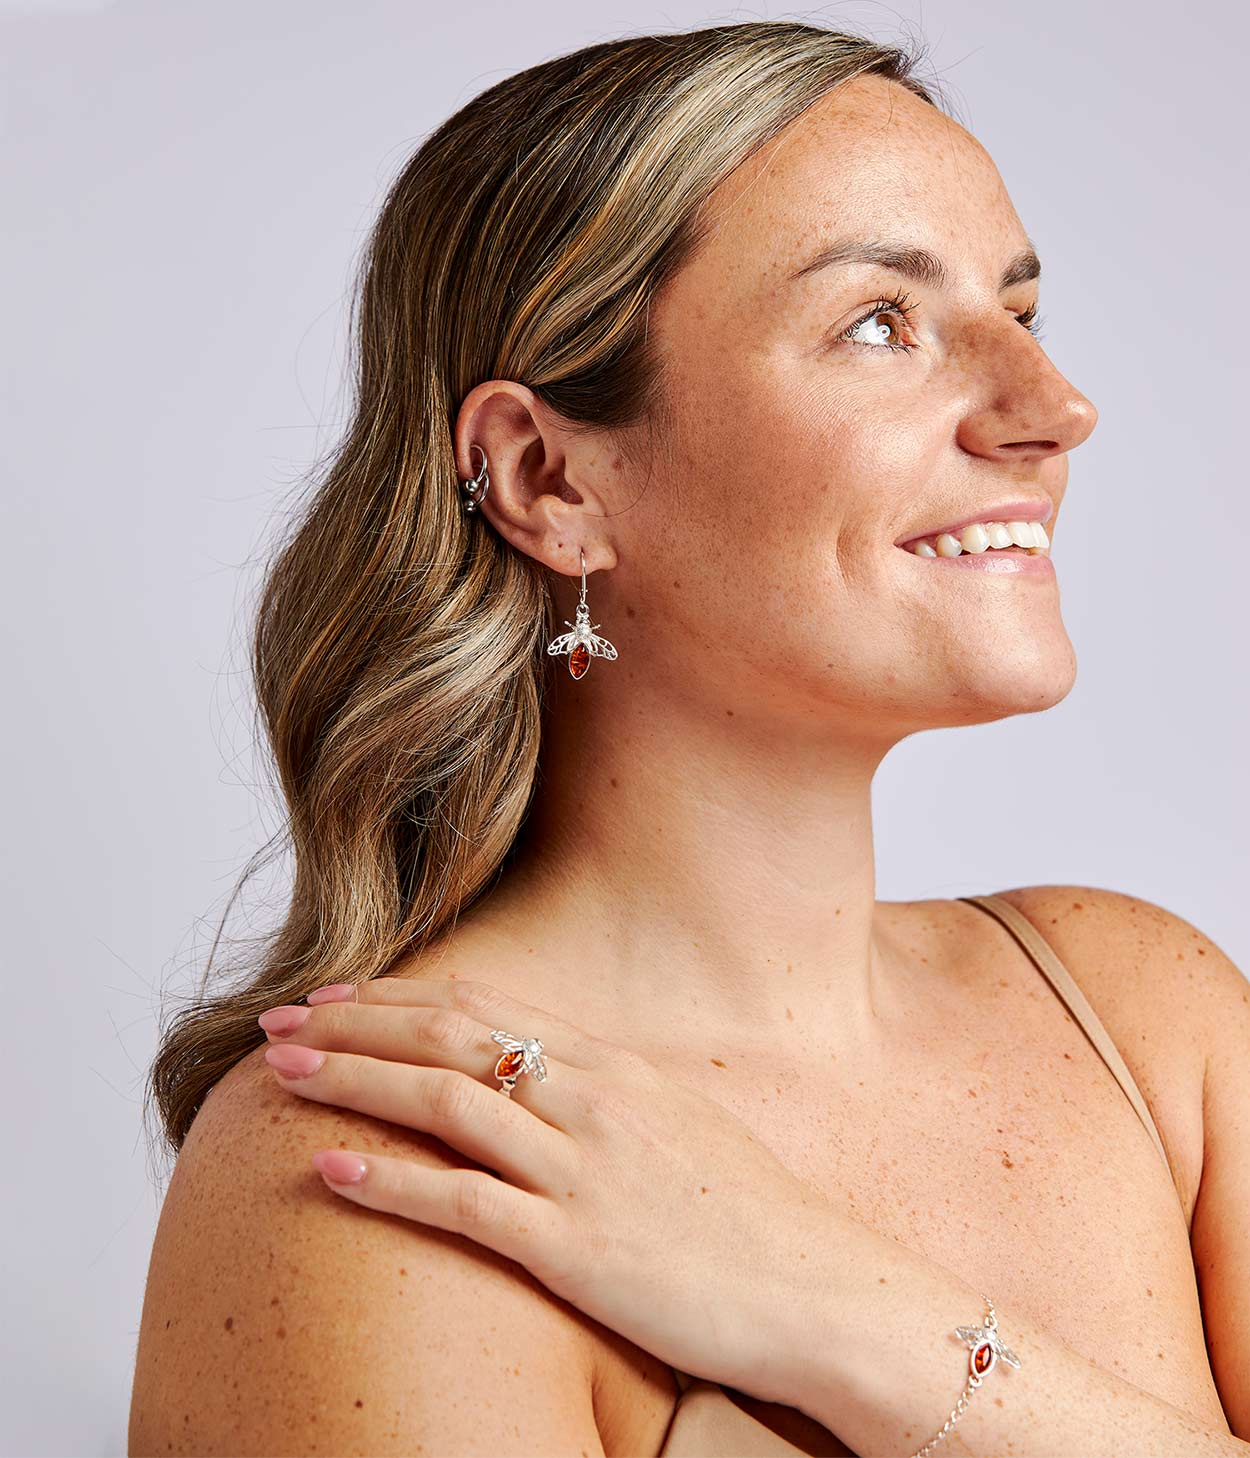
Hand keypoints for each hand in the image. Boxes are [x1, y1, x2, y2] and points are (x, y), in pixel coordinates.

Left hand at [257, 976, 834, 1402]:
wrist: (825, 1288)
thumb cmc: (755, 1214)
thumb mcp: (680, 1123)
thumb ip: (608, 1094)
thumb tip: (544, 1077)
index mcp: (615, 1065)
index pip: (487, 1006)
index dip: (402, 995)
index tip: (341, 993)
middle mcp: (593, 1099)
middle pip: (451, 1037)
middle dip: (356, 1022)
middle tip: (283, 1018)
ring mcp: (584, 1170)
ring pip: (445, 1101)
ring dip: (353, 1080)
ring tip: (282, 1073)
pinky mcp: (578, 1247)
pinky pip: (465, 1202)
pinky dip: (388, 1181)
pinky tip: (328, 1168)